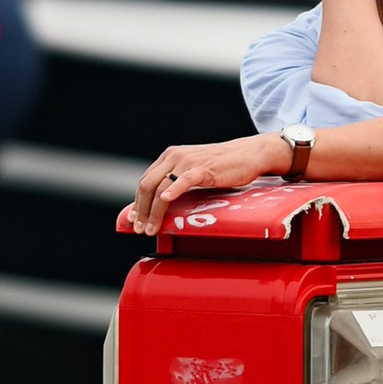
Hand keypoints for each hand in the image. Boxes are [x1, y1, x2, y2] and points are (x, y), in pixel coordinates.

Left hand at [121, 133, 286, 235]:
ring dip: (152, 211)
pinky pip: (182, 180)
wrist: (248, 154)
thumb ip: (178, 180)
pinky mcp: (202, 168)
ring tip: (151, 228)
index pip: (145, 181)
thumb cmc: (223, 165)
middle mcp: (174, 156)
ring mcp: (187, 161)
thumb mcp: (194, 169)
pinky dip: (172, 191)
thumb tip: (164, 202)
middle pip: (147, 185)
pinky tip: (165, 201)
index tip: (134, 220)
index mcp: (170, 156)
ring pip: (160, 188)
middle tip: (139, 229)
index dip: (137, 202)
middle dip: (140, 210)